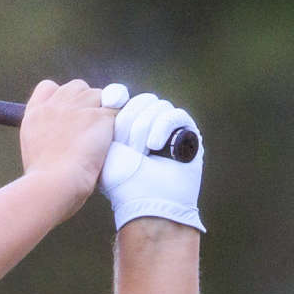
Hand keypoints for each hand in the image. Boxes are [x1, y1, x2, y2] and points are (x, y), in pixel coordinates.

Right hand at [19, 79, 121, 209]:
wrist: (53, 184)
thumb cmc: (44, 179)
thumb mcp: (33, 151)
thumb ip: (45, 134)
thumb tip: (59, 136)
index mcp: (36, 114)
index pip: (49, 87)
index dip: (62, 96)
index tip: (69, 112)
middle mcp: (55, 106)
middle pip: (77, 86)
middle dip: (86, 101)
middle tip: (90, 127)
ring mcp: (77, 108)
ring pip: (100, 95)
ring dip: (103, 112)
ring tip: (100, 137)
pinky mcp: (98, 116)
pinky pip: (116, 111)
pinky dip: (117, 123)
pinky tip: (111, 140)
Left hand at [100, 93, 205, 231]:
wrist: (147, 201)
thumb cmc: (122, 182)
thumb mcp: (105, 149)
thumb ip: (105, 121)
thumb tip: (112, 93)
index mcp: (128, 126)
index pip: (125, 98)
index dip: (119, 105)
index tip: (113, 119)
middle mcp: (149, 124)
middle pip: (141, 100)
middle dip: (131, 124)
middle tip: (130, 150)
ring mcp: (169, 128)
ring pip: (157, 106)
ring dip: (146, 130)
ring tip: (143, 153)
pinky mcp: (188, 133)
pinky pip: (176, 114)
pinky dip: (163, 128)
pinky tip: (155, 147)